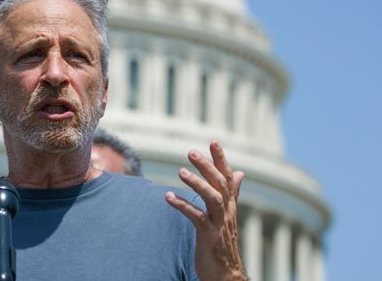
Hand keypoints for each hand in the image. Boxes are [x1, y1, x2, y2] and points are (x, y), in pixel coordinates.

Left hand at [165, 140, 245, 280]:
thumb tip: (240, 172)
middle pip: (220, 184)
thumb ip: (232, 193)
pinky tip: (168, 197)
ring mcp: (219, 224)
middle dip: (207, 166)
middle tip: (190, 151)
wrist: (225, 273)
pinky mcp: (209, 236)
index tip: (213, 141)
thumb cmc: (223, 241)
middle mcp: (227, 211)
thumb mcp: (227, 215)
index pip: (228, 177)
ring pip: (213, 198)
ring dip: (197, 183)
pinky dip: (183, 206)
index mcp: (230, 205)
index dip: (221, 159)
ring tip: (180, 172)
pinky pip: (196, 218)